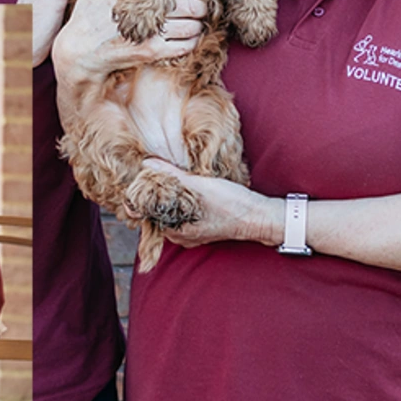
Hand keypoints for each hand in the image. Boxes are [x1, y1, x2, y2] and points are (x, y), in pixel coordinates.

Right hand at [51, 0, 218, 89]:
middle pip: (193, 5)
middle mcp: (145, 8)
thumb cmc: (88, 11)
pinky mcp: (150, 52)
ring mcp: (149, 31)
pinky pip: (185, 46)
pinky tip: (186, 37)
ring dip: (198, 23)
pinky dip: (191, 41)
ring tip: (195, 20)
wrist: (78, 50)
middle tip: (203, 4)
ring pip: (193, 26)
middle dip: (203, 4)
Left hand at [144, 159, 277, 246]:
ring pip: (170, 213)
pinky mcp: (200, 228)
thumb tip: (148, 163)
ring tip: (169, 180)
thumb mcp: (198, 185)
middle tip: (155, 176)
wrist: (258, 216)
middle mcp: (179, 236)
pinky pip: (182, 215)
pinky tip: (184, 189)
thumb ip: (171, 175)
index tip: (143, 181)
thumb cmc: (230, 204)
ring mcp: (190, 234)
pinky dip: (181, 202)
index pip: (146, 214)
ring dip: (169, 198)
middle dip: (155, 195)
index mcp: (174, 231)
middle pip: (156, 213)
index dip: (142, 196)